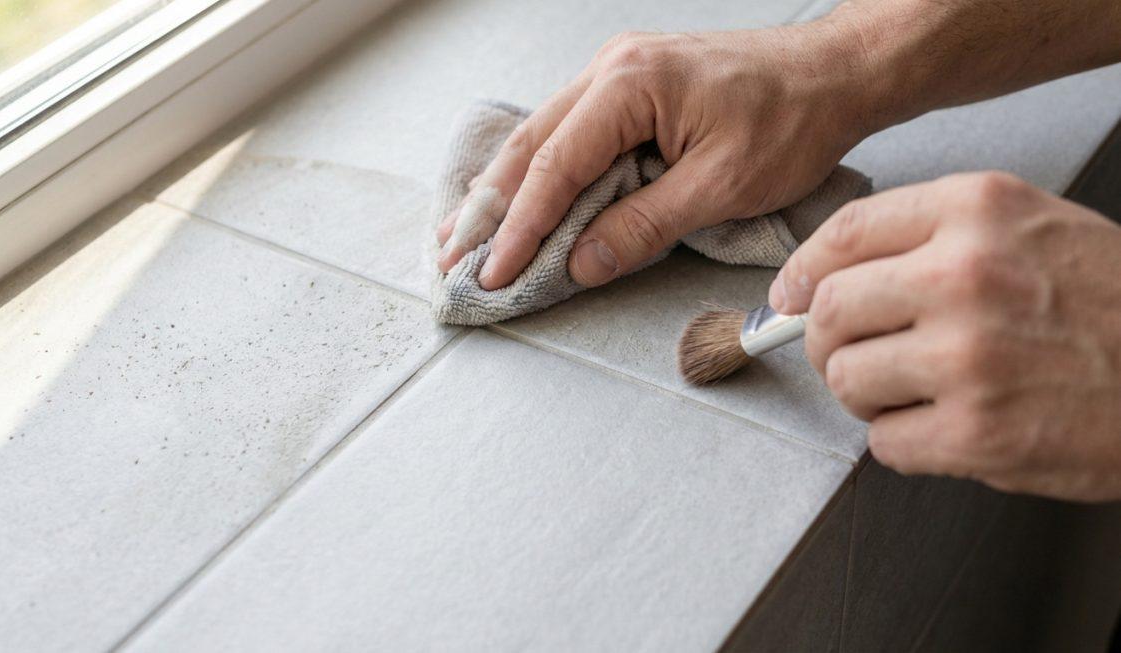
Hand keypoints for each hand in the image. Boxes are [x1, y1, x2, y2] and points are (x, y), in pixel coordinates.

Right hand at [435, 27, 868, 288]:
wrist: (835, 73)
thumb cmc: (792, 119)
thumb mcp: (721, 185)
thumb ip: (645, 224)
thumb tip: (580, 263)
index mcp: (630, 85)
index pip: (556, 167)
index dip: (518, 228)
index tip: (492, 273)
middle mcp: (612, 70)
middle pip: (530, 147)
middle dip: (487, 208)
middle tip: (452, 257)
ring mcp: (617, 74)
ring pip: (541, 137)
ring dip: (503, 190)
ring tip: (463, 233)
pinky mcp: (629, 89)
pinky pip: (568, 133)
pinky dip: (539, 174)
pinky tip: (516, 199)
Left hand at [772, 172, 1120, 501]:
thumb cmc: (1111, 304)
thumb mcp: (1031, 229)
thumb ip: (930, 239)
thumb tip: (817, 278)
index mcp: (977, 210)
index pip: (843, 234)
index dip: (802, 272)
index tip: (789, 296)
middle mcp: (966, 274)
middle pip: (828, 311)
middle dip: (827, 342)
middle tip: (853, 355)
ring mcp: (969, 355)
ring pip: (847, 380)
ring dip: (868, 395)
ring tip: (917, 392)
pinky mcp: (979, 432)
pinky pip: (885, 442)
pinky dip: (906, 442)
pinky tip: (950, 427)